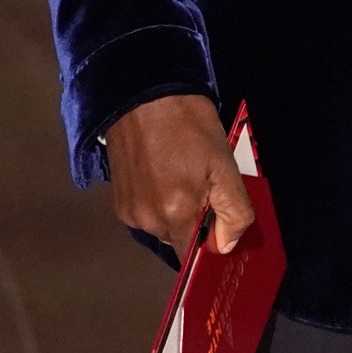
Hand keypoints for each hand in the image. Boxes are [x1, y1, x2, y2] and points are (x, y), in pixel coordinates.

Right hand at [104, 94, 251, 264]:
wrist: (142, 93)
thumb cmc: (188, 123)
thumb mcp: (224, 164)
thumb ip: (233, 211)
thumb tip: (226, 245)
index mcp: (176, 213)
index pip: (194, 259)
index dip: (210, 246)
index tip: (219, 226)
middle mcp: (147, 220)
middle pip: (179, 241)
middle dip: (194, 222)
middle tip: (202, 187)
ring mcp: (129, 211)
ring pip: (162, 227)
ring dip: (175, 212)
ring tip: (180, 175)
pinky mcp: (118, 200)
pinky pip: (146, 214)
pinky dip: (157, 202)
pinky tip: (162, 174)